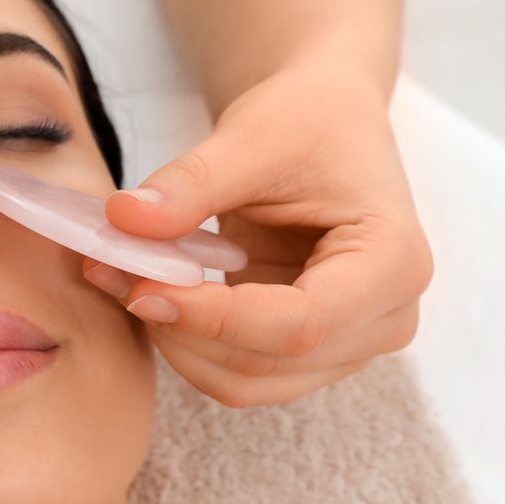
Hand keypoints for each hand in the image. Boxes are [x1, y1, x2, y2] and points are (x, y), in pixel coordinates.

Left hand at [81, 60, 432, 406]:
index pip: (298, 324)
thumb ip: (190, 184)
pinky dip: (185, 342)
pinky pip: (236, 371)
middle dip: (180, 330)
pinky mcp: (309, 352)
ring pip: (247, 382)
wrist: (326, 123)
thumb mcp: (251, 136)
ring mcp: (349, 345)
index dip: (213, 317)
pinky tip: (150, 294)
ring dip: (174, 343)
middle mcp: (386, 319)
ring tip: (121, 279)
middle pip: (269, 364)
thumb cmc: (308, 121)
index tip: (140, 288)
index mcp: (395, 263)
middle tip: (109, 274)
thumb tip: (120, 221)